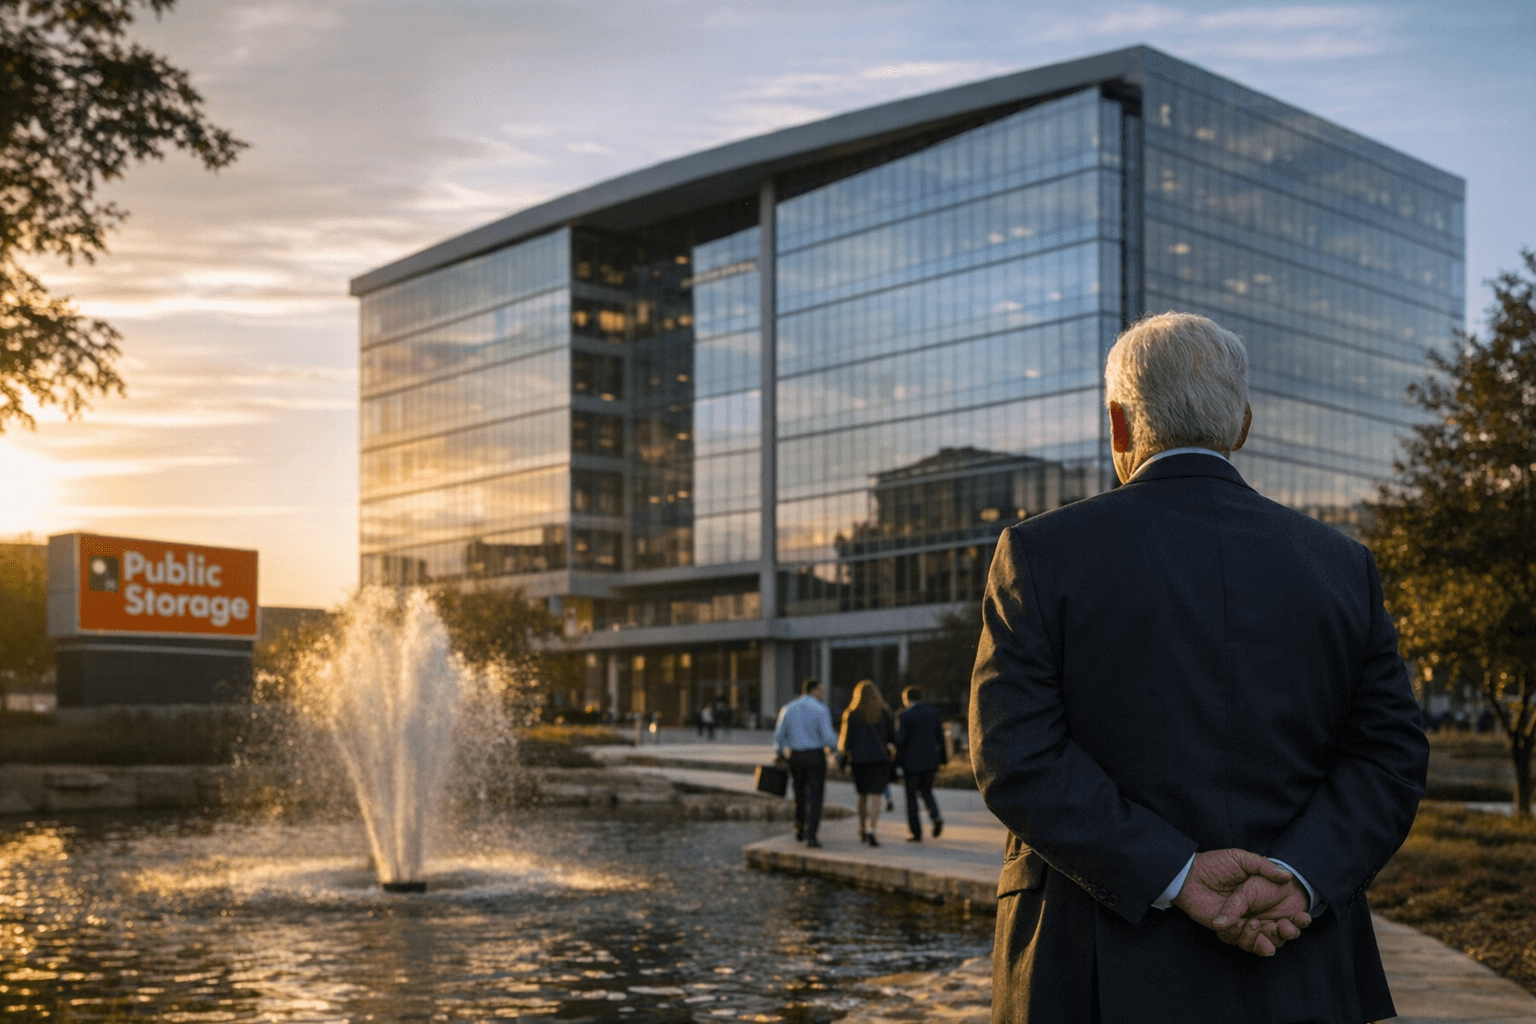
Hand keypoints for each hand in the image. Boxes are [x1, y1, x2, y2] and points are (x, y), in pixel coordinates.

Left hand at [1172, 849, 1309, 956]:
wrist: (1189, 873)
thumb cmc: (1216, 864)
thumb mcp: (1243, 860)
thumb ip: (1264, 867)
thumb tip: (1287, 875)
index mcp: (1262, 900)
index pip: (1286, 916)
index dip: (1298, 919)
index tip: (1304, 916)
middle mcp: (1254, 915)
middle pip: (1278, 934)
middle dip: (1287, 933)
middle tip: (1289, 927)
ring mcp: (1241, 924)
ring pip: (1262, 942)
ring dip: (1269, 939)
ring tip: (1269, 927)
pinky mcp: (1226, 931)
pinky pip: (1241, 942)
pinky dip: (1249, 940)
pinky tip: (1251, 927)